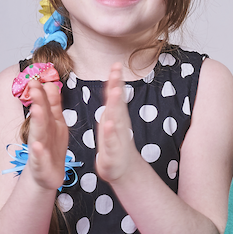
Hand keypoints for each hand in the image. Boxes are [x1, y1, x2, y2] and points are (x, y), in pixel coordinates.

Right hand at [25, 79, 68, 190]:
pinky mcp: (41, 166)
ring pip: (38, 133)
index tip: (39, 74)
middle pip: (41, 115)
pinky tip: (37, 146)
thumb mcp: (55, 124)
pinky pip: (39, 158)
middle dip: (38, 100)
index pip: (46, 104)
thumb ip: (53, 105)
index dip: (43, 90)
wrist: (47, 175)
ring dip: (37, 121)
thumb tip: (50, 84)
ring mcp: (40, 149)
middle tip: (34, 84)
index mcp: (49, 123)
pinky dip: (38, 153)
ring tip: (36, 109)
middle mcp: (42, 134)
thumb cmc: (51, 148)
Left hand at [95, 63, 139, 182]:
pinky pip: (111, 140)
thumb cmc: (115, 144)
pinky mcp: (113, 152)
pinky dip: (111, 132)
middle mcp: (118, 123)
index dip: (115, 79)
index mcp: (115, 115)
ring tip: (115, 90)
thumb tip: (113, 83)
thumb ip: (112, 102)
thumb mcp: (111, 120)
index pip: (114, 94)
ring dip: (116, 105)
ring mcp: (117, 137)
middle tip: (117, 69)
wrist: (122, 169)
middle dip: (116, 85)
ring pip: (116, 118)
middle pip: (117, 101)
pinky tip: (110, 123)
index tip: (116, 63)